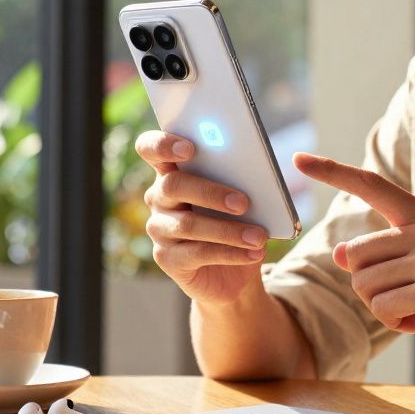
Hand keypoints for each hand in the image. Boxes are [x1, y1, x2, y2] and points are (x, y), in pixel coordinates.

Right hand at [136, 131, 269, 304]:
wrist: (233, 269)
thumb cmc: (236, 218)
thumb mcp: (241, 194)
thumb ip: (241, 176)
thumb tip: (263, 169)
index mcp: (172, 170)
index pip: (151, 148)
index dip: (163, 144)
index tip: (189, 148)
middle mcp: (159, 197)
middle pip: (172, 185)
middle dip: (210, 192)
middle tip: (244, 202)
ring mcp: (159, 229)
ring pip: (187, 225)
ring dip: (228, 230)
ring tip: (258, 236)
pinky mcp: (167, 259)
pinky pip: (197, 253)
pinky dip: (230, 252)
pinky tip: (253, 252)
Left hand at [293, 152, 414, 369]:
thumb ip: (386, 254)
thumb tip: (338, 252)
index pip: (371, 185)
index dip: (332, 172)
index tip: (298, 159)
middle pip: (354, 253)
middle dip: (367, 285)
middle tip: (404, 298)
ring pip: (363, 283)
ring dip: (382, 307)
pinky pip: (380, 307)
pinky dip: (394, 322)